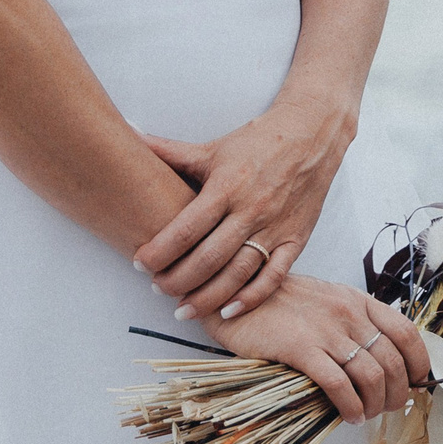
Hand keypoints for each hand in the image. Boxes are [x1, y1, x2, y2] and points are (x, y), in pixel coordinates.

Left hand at [131, 94, 354, 321]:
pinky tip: (228, 310)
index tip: (139, 263)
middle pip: (209, 258)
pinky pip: (273, 275)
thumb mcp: (212, 147)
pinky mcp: (296, 238)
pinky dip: (251, 297)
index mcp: (228, 186)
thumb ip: (169, 150)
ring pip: (238, 273)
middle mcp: (251, 210)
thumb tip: (129, 133)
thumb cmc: (259, 141)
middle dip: (177, 280)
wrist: (313, 134)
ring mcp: (276, 227)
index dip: (159, 251)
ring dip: (208, 297)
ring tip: (183, 310)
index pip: (186, 228)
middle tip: (157, 289)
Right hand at [209, 276, 432, 424]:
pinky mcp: (301, 348)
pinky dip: (350, 406)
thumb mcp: (328, 302)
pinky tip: (349, 417)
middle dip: (398, 393)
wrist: (238, 296)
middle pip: (392, 360)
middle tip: (389, 409)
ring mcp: (326, 330)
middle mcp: (348, 313)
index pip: (406, 332)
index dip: (419, 363)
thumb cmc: (282, 305)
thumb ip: (354, 323)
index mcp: (358, 301)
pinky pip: (338, 384)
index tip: (418, 384)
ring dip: (375, 404)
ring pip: (371, 375)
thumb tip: (381, 359)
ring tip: (367, 415)